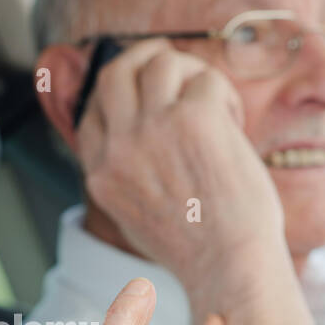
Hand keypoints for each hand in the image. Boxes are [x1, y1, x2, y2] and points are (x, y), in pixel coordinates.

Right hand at [74, 39, 283, 290]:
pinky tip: (234, 123)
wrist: (229, 266)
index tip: (145, 94)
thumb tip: (133, 143)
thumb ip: (127, 179)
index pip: (90, 113)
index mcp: (101, 175)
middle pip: (115, 73)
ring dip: (191, 74)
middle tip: (173, 63)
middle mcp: (119, 148)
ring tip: (215, 103)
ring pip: (160, 63)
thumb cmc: (197, 250)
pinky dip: (224, 95)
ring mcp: (153, 130)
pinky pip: (206, 80)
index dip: (119, 94)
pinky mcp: (194, 118)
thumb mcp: (136, 220)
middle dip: (144, 58)